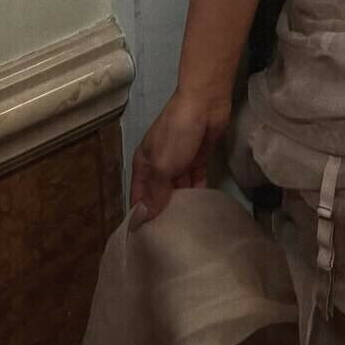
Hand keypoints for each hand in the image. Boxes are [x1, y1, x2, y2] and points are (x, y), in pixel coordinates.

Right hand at [126, 87, 232, 229]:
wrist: (205, 104)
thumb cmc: (176, 134)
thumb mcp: (161, 164)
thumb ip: (155, 191)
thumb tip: (146, 216)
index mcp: (144, 163)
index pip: (139, 195)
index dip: (141, 214)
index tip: (145, 240)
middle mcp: (160, 164)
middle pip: (159, 194)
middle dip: (163, 213)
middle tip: (169, 241)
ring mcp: (180, 162)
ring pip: (178, 190)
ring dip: (182, 205)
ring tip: (186, 230)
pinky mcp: (199, 160)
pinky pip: (195, 182)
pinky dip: (197, 194)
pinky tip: (201, 213)